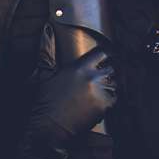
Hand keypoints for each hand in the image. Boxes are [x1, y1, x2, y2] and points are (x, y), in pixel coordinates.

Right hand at [27, 24, 117, 146]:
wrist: (47, 129)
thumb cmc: (44, 101)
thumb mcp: (44, 74)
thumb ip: (48, 51)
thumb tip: (47, 29)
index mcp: (78, 67)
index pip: (102, 52)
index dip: (107, 53)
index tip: (109, 55)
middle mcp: (92, 77)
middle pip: (112, 67)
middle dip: (109, 70)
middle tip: (106, 75)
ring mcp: (100, 93)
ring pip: (114, 83)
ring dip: (110, 86)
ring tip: (100, 91)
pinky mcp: (103, 107)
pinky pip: (114, 99)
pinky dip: (109, 100)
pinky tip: (99, 103)